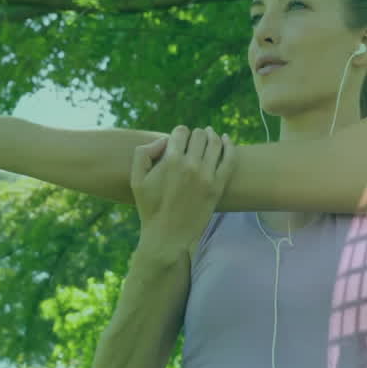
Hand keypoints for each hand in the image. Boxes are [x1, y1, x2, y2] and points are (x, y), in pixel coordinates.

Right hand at [130, 125, 234, 256]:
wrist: (168, 235)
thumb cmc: (150, 208)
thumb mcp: (137, 179)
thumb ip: (143, 153)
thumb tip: (164, 140)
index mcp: (170, 160)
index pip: (181, 131)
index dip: (179, 134)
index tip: (179, 141)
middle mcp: (190, 165)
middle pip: (199, 135)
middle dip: (195, 135)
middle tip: (193, 141)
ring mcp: (207, 176)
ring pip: (215, 143)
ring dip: (212, 136)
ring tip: (210, 135)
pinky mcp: (218, 187)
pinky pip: (230, 159)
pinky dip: (230, 146)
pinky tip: (226, 140)